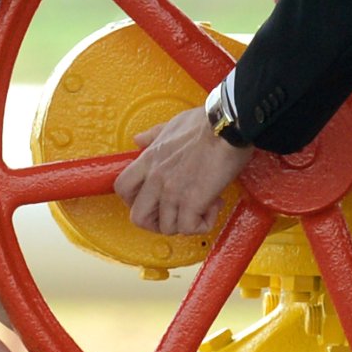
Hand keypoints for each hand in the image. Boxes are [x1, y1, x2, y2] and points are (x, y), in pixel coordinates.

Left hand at [115, 107, 253, 235]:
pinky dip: (203, 223)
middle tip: (176, 213)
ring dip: (186, 222)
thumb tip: (138, 139)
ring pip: (167, 228)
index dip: (133, 200)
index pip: (122, 188)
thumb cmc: (207, 123)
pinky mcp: (192, 201)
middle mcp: (156, 178)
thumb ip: (153, 135)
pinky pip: (190, 228)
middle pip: (138, 217)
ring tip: (202, 206)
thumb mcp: (172, 124)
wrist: (229, 125)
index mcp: (149, 159)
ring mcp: (172, 192)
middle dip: (157, 222)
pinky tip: (213, 206)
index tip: (151, 200)